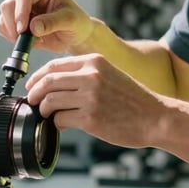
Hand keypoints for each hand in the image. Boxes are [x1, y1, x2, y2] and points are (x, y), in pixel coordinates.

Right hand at [0, 0, 93, 53]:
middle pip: (8, 5)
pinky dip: (13, 37)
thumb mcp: (70, 21)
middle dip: (15, 25)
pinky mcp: (14, 17)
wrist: (74, 34)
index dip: (20, 13)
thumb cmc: (76, 23)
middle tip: (27, 40)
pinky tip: (30, 40)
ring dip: (14, 33)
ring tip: (36, 40)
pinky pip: (3, 27)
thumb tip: (33, 27)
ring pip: (4, 17)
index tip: (23, 30)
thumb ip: (52, 22)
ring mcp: (19, 4)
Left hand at [25, 53, 162, 148]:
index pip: (54, 65)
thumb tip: (53, 84)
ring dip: (44, 110)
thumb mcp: (110, 74)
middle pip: (48, 82)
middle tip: (32, 103)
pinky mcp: (90, 118)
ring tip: (48, 116)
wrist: (156, 116)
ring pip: (50, 102)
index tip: (32, 87)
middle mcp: (91, 76)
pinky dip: (57, 124)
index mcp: (94, 61)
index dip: (37, 77)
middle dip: (35, 94)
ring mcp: (90, 97)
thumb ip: (85, 74)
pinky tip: (63, 125)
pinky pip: (60, 120)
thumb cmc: (132, 99)